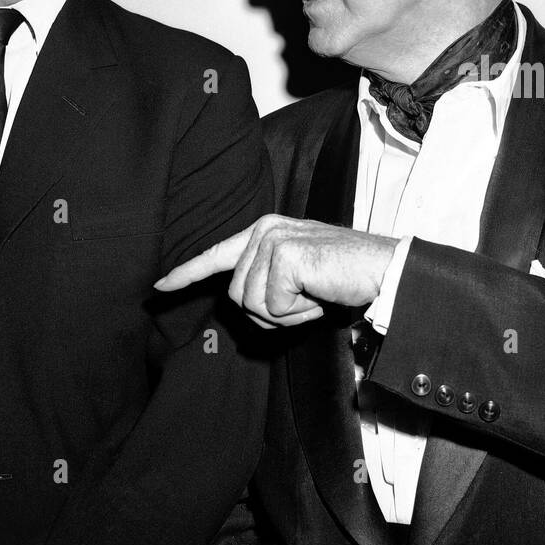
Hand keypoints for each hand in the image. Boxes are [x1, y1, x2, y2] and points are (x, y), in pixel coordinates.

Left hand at [155, 215, 397, 327]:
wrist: (385, 269)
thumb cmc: (347, 276)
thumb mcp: (300, 276)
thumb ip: (268, 281)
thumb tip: (240, 301)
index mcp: (266, 230)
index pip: (217, 255)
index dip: (187, 274)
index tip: (158, 287)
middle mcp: (265, 229)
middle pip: (236, 296)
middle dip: (270, 313)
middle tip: (308, 299)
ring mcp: (273, 240)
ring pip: (251, 305)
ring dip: (286, 314)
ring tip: (315, 294)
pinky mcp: (284, 255)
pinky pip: (272, 307)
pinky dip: (298, 313)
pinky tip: (319, 293)